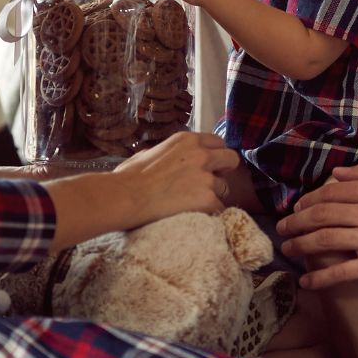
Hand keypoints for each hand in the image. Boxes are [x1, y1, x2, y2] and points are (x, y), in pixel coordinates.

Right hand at [113, 131, 239, 223]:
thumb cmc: (128, 178)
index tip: (208, 166)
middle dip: (224, 171)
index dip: (214, 155)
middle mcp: (201, 155)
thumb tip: (162, 157)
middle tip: (211, 184)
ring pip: (225, 188)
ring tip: (193, 205)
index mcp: (186, 140)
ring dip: (213, 196)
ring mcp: (206, 177)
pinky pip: (219, 209)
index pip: (217, 142)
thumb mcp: (147, 153)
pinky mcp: (208, 199)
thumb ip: (164, 153)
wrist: (126, 197)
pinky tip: (195, 216)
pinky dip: (209, 214)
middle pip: (231, 159)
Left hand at [276, 164, 357, 289]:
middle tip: (282, 228)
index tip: (297, 208)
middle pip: (321, 215)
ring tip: (288, 250)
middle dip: (295, 222)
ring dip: (300, 245)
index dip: (307, 200)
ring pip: (324, 240)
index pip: (331, 192)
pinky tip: (306, 282)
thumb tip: (338, 172)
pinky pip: (340, 272)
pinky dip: (319, 278)